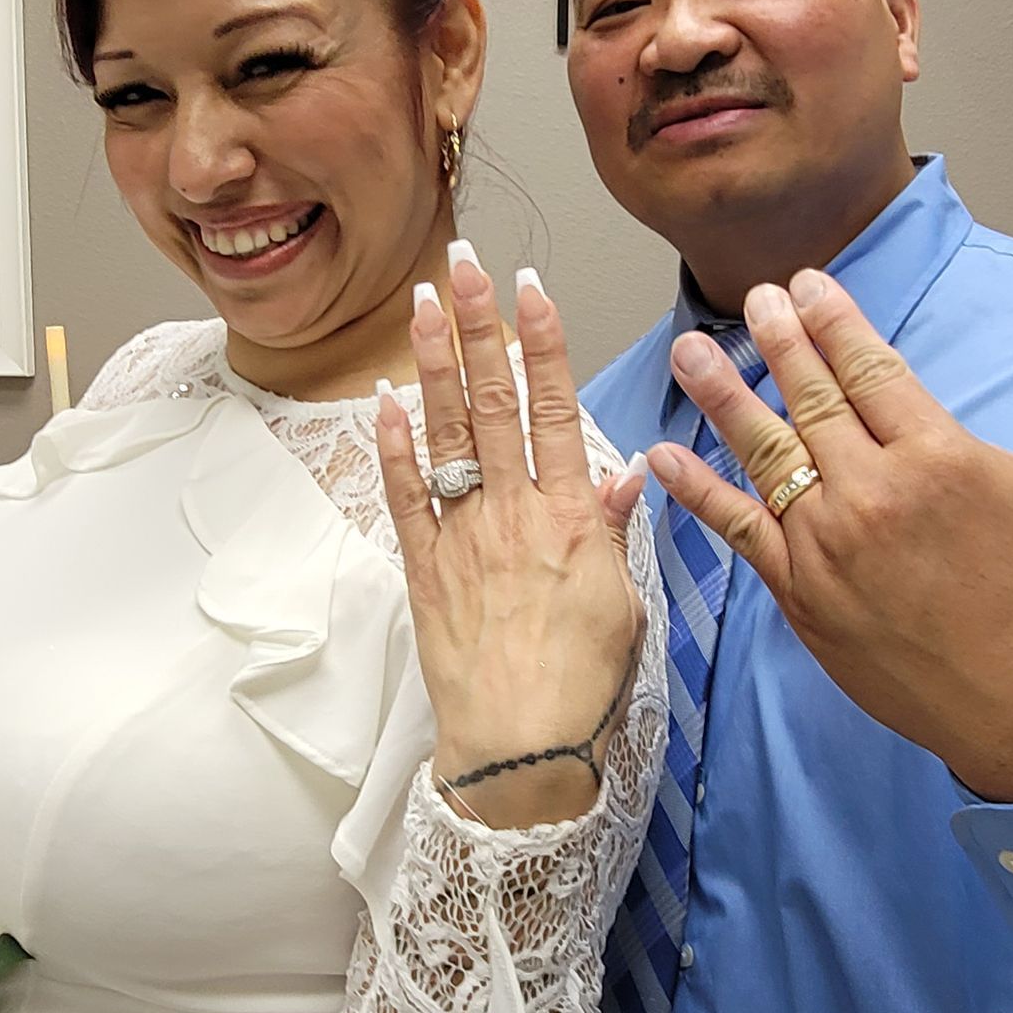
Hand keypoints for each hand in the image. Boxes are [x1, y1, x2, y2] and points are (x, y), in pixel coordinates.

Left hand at [377, 248, 647, 828]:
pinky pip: (405, 495)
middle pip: (494, 402)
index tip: (530, 287)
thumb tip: (626, 471)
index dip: (543, 342)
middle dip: (478, 325)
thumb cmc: (582, 685)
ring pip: (447, 433)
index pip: (557, 409)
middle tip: (462, 263)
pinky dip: (394, 445)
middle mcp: (515, 513)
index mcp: (573, 518)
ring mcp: (464, 536)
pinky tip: (385, 399)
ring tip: (422, 302)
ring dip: (433, 362)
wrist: (520, 750)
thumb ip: (616, 530)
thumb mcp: (624, 604)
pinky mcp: (424, 569)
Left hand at [650, 269, 1012, 802]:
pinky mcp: (805, 600)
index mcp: (941, 458)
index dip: (835, 320)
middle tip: (754, 298)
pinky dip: (699, 493)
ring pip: (764, 455)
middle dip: (779, 341)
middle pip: (811, 398)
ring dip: (723, 397)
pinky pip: (740, 533)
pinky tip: (663, 458)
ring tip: (692, 349)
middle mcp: (874, 496)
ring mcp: (830, 550)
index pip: (871, 368)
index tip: (807, 285)